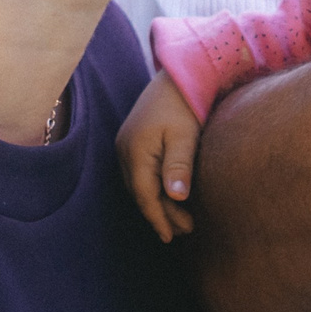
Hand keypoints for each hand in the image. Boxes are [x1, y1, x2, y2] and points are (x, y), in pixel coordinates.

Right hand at [120, 74, 201, 242]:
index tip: (170, 237)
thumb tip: (177, 195)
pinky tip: (170, 194)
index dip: (158, 218)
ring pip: (140, 184)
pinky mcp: (134, 141)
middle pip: (140, 193)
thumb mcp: (184, 135)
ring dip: (158, 202)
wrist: (177, 75)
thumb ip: (179, 165)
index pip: (144, 195)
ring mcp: (126, 145)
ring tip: (180, 219)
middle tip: (185, 231)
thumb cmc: (184, 104)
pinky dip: (155, 188)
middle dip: (161, 214)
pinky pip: (141, 173)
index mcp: (135, 151)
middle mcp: (124, 150)